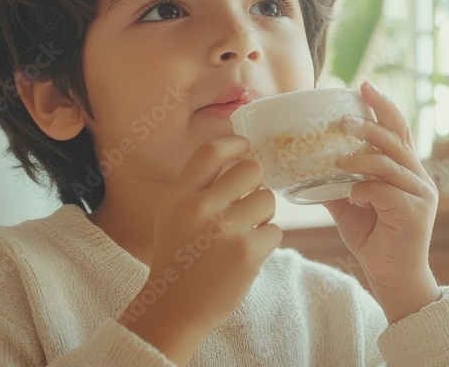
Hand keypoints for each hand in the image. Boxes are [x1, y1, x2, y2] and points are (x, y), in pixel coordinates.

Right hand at [122, 135, 280, 363]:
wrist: (177, 306)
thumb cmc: (179, 255)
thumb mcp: (173, 212)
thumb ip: (198, 185)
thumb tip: (238, 156)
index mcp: (179, 195)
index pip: (211, 152)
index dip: (234, 143)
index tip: (244, 146)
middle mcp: (200, 208)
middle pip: (250, 169)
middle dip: (256, 181)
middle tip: (248, 198)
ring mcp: (225, 230)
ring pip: (268, 199)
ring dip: (263, 213)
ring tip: (246, 230)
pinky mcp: (247, 253)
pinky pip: (275, 230)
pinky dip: (266, 240)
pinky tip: (248, 252)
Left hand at [324, 82, 441, 322]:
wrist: (392, 278)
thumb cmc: (374, 238)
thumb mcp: (350, 204)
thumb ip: (336, 182)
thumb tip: (305, 165)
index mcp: (405, 169)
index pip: (397, 129)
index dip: (382, 106)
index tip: (363, 85)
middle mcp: (417, 177)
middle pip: (397, 139)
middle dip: (370, 123)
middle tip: (344, 118)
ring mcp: (421, 195)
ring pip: (391, 163)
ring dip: (362, 157)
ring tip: (338, 158)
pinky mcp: (415, 214)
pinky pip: (387, 192)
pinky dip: (366, 191)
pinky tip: (353, 197)